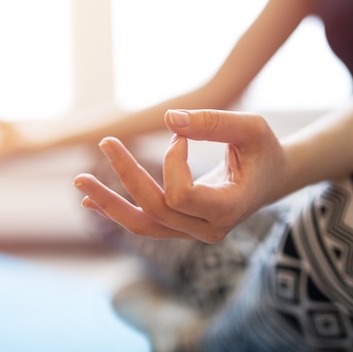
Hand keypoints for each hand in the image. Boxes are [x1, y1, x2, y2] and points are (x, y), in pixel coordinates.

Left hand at [73, 109, 286, 242]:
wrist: (273, 177)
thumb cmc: (264, 150)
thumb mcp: (251, 128)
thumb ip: (213, 122)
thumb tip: (168, 118)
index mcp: (230, 209)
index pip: (181, 196)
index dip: (172, 161)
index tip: (180, 136)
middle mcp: (209, 229)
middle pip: (155, 210)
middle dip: (127, 175)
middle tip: (105, 142)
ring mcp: (193, 233)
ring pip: (143, 225)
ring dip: (110, 203)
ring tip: (79, 182)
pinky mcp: (182, 227)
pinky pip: (145, 224)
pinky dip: (117, 211)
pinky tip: (90, 200)